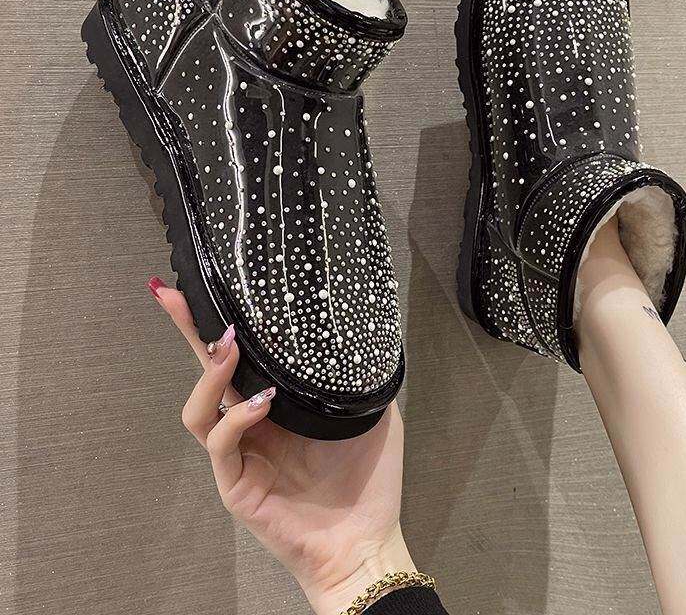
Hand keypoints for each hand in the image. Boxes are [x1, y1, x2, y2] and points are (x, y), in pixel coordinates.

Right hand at [149, 278, 415, 613]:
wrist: (365, 539)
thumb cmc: (368, 478)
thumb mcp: (371, 412)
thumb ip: (358, 376)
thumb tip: (362, 332)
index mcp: (277, 403)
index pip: (243, 358)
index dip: (221, 324)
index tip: (205, 285)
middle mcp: (251, 423)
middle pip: (207, 371)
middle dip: (189, 332)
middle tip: (174, 296)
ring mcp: (240, 453)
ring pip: (200, 407)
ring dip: (210, 372)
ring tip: (230, 344)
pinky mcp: (236, 483)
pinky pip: (221, 443)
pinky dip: (236, 418)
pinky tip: (260, 403)